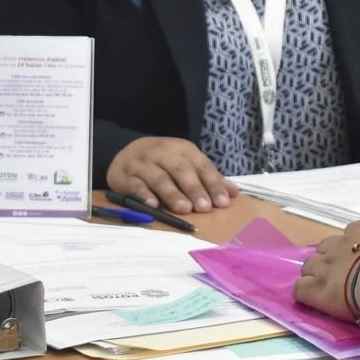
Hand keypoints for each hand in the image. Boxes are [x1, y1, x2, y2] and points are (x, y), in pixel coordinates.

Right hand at [106, 136, 239, 214]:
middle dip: (194, 189)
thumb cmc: (164, 161)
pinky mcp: (125, 176)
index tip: (222, 202)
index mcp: (182, 149)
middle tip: (204, 207)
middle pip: (181, 170)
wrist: (125, 151)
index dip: (213, 183)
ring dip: (172, 194)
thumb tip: (234, 193)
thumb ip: (208, 178)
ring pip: (159, 178)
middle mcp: (163, 153)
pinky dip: (144, 195)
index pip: (201, 165)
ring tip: (184, 209)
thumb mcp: (186, 162)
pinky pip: (136, 185)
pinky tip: (153, 205)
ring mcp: (143, 164)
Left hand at [294, 220, 359, 321]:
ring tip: (329, 291)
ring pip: (308, 266)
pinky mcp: (315, 289)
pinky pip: (299, 289)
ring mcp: (324, 266)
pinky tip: (318, 302)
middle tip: (343, 277)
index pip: (349, 235)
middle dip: (330, 261)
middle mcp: (339, 245)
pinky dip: (306, 294)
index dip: (352, 249)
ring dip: (316, 276)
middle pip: (324, 249)